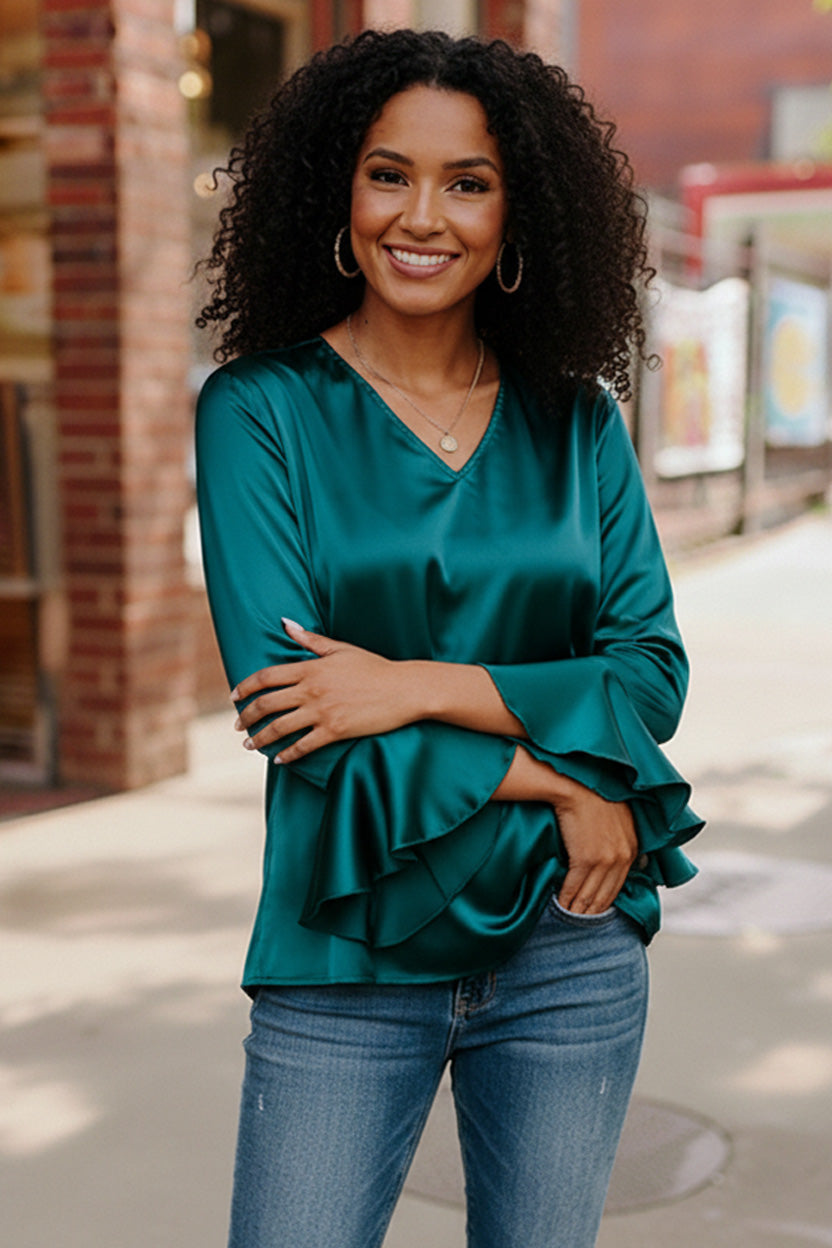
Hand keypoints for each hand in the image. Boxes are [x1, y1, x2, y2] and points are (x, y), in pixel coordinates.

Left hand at [232, 619, 419, 762]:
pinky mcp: (336, 730)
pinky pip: (304, 746)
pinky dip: (288, 755)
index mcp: (311, 668)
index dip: (245, 687)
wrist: (404, 689)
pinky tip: (280, 759)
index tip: (234, 697)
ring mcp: (323, 711)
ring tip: (250, 746)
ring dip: (260, 739)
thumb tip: (285, 623)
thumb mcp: (341, 649)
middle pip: (267, 704)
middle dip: (246, 716)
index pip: (267, 677)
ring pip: (280, 727)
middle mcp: (312, 690)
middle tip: (238, 726)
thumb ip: (310, 640)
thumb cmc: (374, 667)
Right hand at [552, 778, 637, 914]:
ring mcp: (605, 860)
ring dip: (577, 909)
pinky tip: (559, 904)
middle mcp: (622, 858)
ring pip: (589, 894)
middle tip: (579, 922)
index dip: (603, 901)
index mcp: (632, 849)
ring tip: (568, 918)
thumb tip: (639, 863)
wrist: (577, 785)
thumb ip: (626, 842)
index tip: (593, 910)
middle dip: (591, 910)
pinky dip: (565, 898)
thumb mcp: (621, 819)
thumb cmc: (594, 797)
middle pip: (605, 895)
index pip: (618, 886)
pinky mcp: (585, 858)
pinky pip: (574, 886)